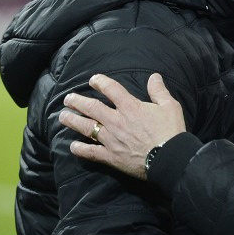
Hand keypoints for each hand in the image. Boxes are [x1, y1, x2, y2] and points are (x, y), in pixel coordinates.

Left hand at [59, 73, 186, 179]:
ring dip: (73, 120)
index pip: (111, 90)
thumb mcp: (170, 106)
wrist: (169, 158)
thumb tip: (154, 76)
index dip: (100, 82)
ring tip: (63, 116)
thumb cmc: (170, 131)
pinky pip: (91, 152)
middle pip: (92, 108)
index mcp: (130, 107)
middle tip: (68, 98)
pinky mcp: (110, 156)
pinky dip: (80, 149)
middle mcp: (116, 121)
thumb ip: (159, 91)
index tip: (93, 80)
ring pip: (86, 127)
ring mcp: (111, 139)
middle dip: (78, 101)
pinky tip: (72, 146)